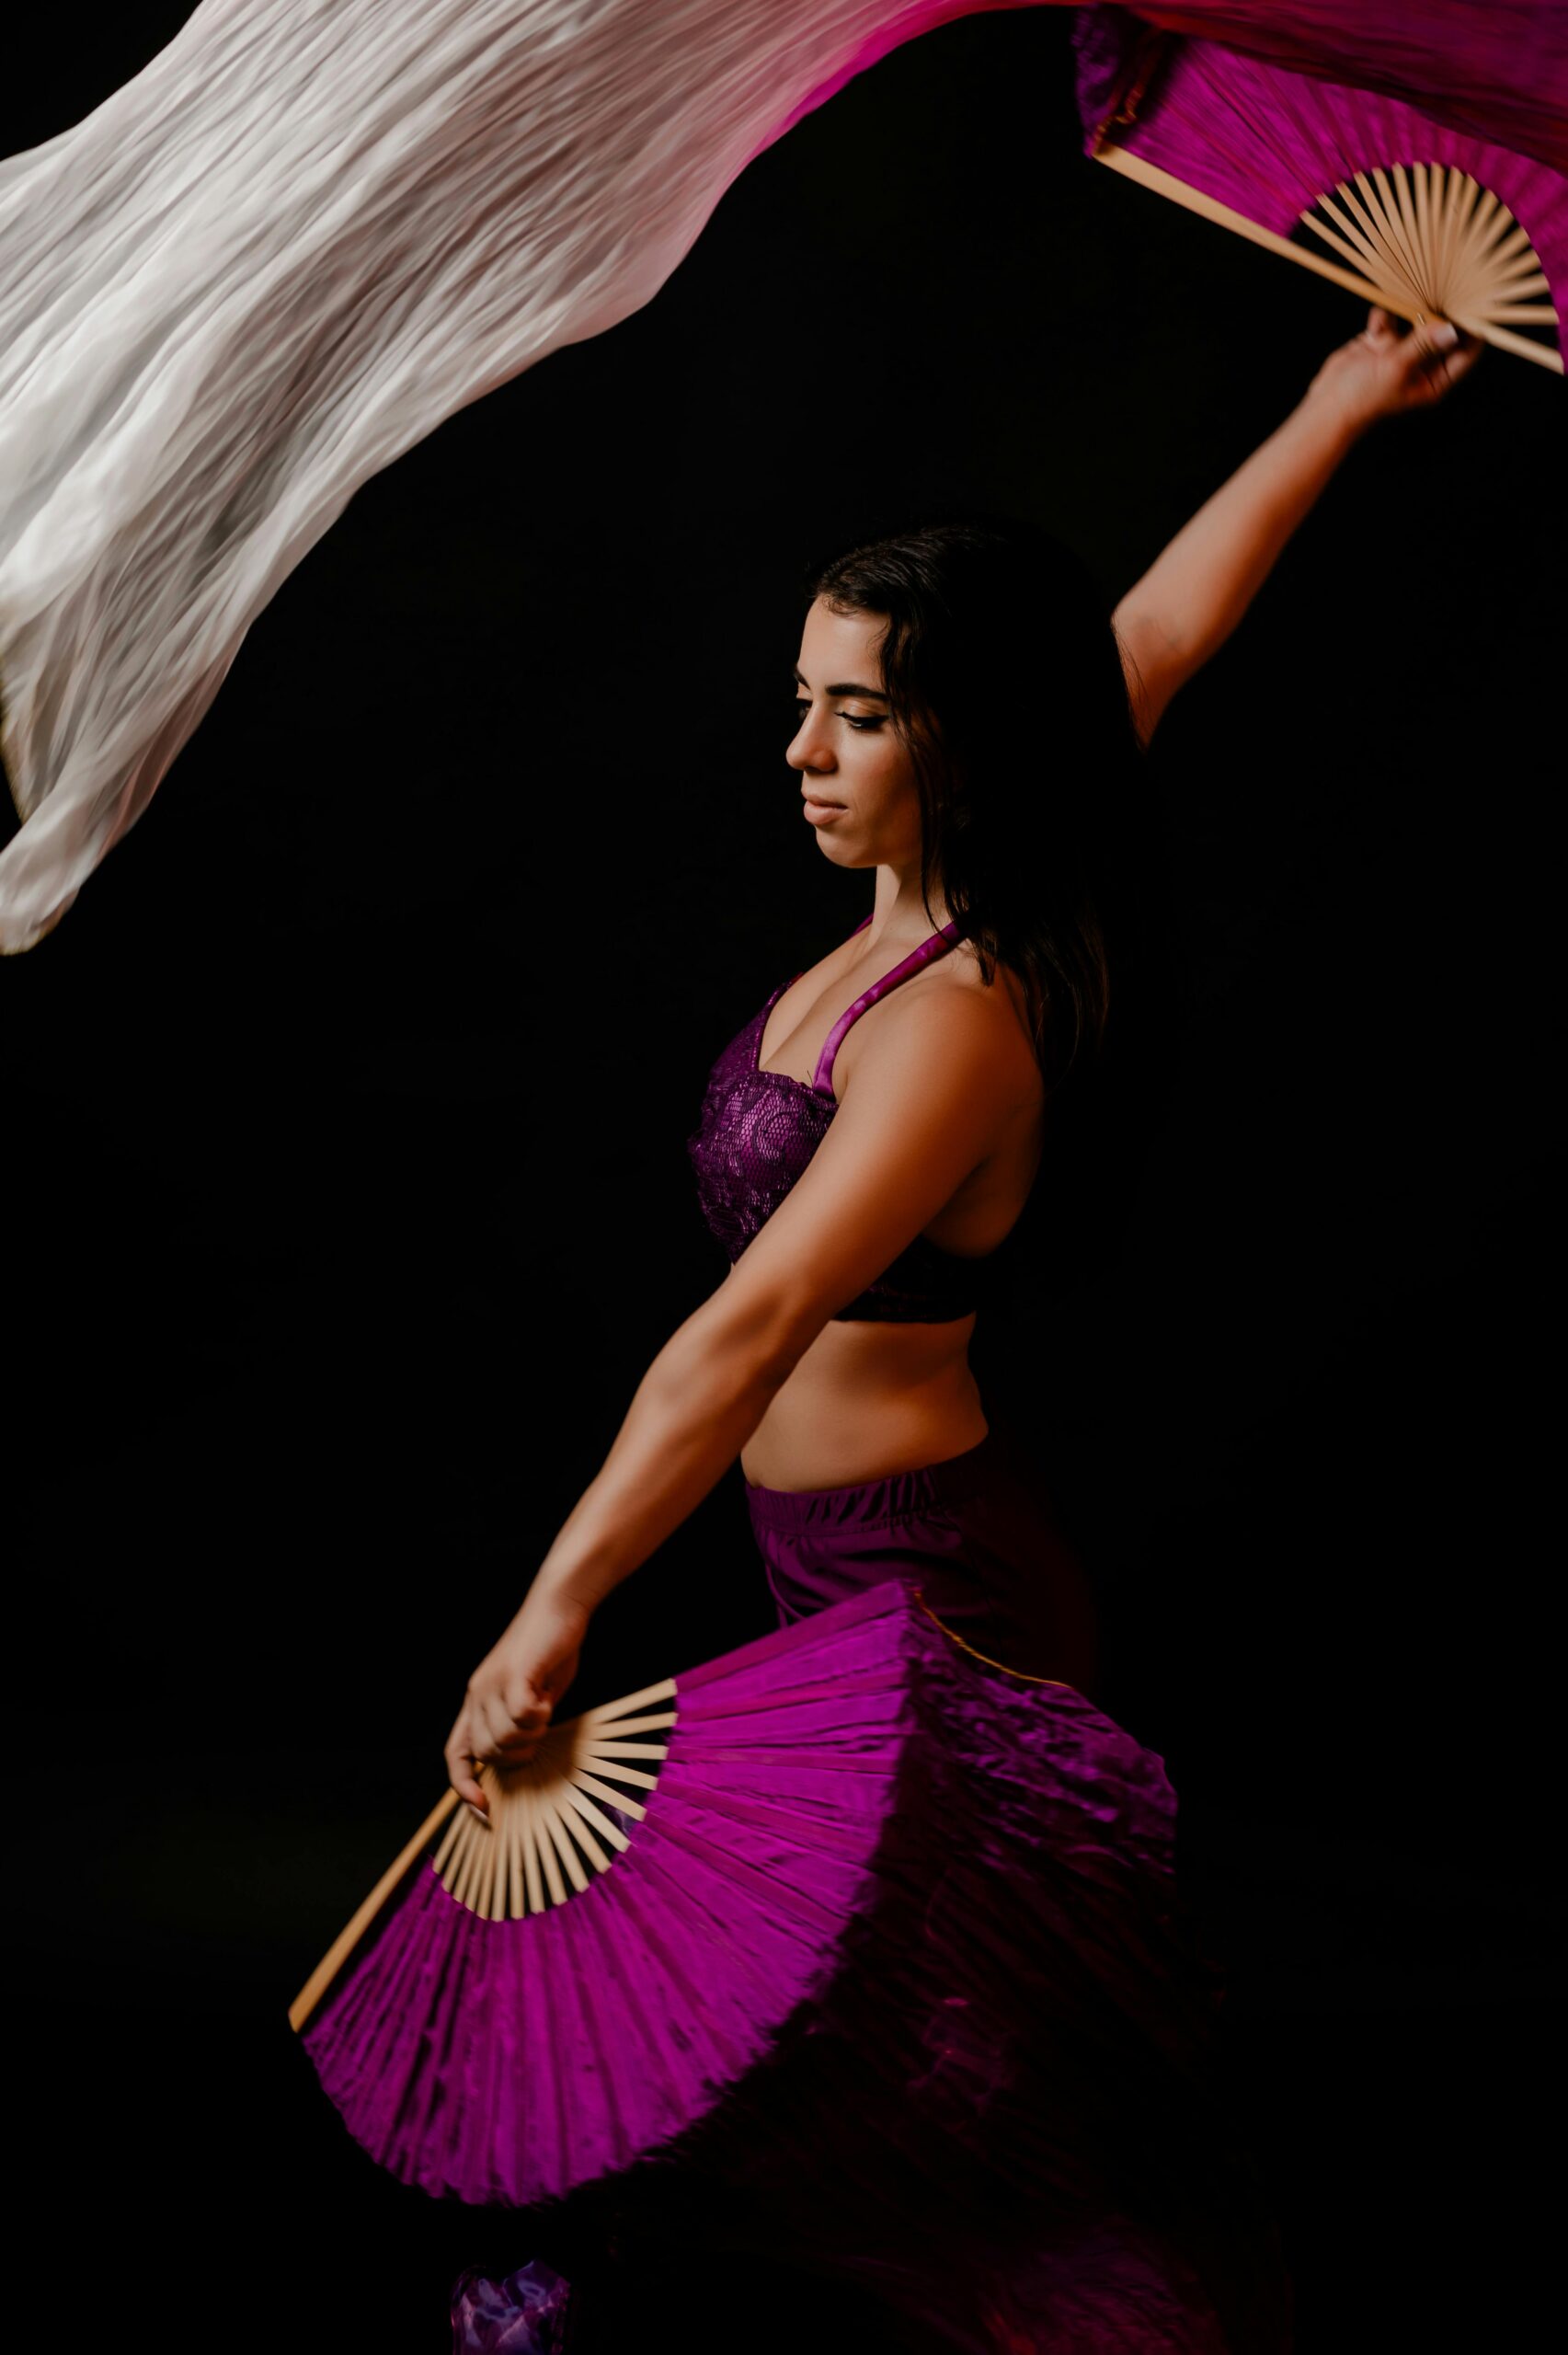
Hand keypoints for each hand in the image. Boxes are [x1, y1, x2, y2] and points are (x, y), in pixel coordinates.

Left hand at [444, 1584, 591, 1820]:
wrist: (558, 1605)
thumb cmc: (549, 1650)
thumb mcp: (532, 1695)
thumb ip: (520, 1724)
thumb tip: (520, 1756)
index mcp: (476, 1700)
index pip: (455, 1755)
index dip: (463, 1787)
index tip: (484, 1810)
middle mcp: (477, 1694)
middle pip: (486, 1753)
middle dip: (516, 1756)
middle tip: (539, 1731)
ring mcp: (492, 1684)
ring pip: (504, 1739)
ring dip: (531, 1736)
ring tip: (545, 1710)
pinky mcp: (514, 1675)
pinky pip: (522, 1717)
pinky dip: (539, 1717)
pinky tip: (547, 1700)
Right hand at [1306, 304, 1482, 433]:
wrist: (1328, 404)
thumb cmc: (1364, 397)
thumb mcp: (1397, 367)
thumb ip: (1423, 343)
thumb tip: (1451, 328)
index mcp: (1434, 380)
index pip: (1465, 353)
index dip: (1472, 330)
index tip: (1474, 306)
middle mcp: (1422, 365)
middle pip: (1443, 333)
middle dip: (1443, 313)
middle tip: (1446, 290)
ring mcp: (1402, 352)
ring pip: (1416, 322)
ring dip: (1412, 310)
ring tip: (1411, 298)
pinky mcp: (1382, 343)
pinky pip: (1390, 320)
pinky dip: (1383, 317)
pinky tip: (1377, 324)